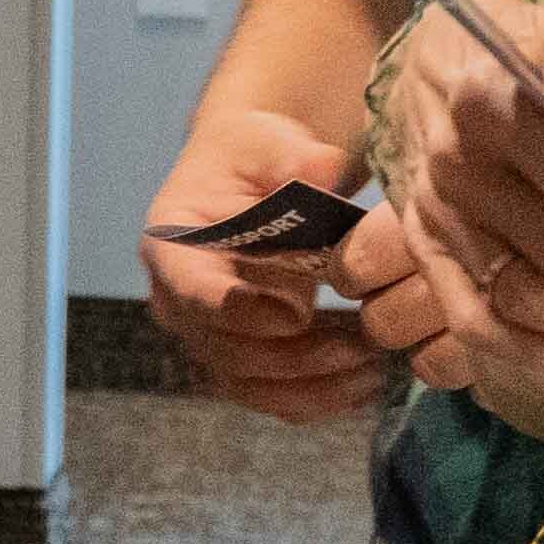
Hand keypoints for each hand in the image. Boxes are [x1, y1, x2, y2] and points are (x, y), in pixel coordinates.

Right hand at [137, 105, 387, 424]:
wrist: (254, 176)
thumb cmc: (256, 155)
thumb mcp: (270, 143)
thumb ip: (294, 157)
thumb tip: (323, 169)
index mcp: (170, 246)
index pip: (191, 291)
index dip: (238, 310)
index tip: (296, 316)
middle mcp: (178, 301)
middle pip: (224, 349)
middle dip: (294, 358)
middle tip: (362, 346)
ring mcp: (206, 336)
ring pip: (249, 385)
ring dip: (312, 387)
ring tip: (373, 370)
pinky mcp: (240, 360)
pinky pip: (270, 397)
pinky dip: (317, 400)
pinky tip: (364, 386)